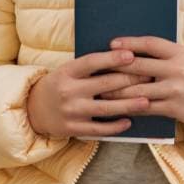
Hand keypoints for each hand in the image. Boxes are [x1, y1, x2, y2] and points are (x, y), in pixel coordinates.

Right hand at [26, 51, 144, 138]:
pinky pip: (99, 129)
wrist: (33, 109)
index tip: (132, 55)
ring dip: (128, 105)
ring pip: (105, 108)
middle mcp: (68, 91)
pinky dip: (115, 125)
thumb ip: (89, 67)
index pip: (92, 62)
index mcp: (67, 72)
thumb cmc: (59, 85)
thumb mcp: (68, 71)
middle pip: (104, 84)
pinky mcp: (73, 128)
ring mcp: (71, 111)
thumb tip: (122, 57)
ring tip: (146, 101)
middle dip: (130, 80)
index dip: (112, 58)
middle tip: (150, 76)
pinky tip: (128, 121)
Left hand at [106, 36, 183, 128]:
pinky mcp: (173, 108)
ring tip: (99, 89)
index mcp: (179, 52)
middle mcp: (178, 70)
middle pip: (140, 66)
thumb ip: (160, 52)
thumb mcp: (182, 56)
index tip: (112, 44)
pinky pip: (145, 107)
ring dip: (116, 90)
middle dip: (116, 67)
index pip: (150, 44)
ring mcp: (175, 90)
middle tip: (97, 67)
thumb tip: (127, 49)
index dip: (130, 43)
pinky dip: (127, 106)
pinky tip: (115, 105)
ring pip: (138, 90)